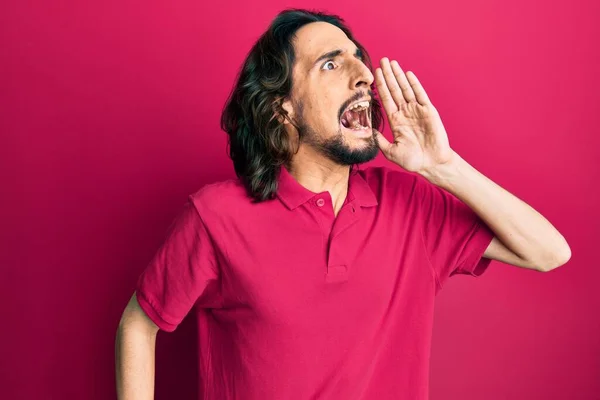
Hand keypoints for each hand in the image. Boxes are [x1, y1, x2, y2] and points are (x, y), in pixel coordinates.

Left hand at [373, 57, 455, 174]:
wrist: (431, 164)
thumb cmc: (412, 160)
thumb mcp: (391, 151)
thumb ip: (380, 141)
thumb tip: (369, 131)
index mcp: (396, 121)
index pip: (386, 99)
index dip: (380, 86)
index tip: (374, 74)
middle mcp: (405, 112)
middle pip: (394, 89)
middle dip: (388, 75)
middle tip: (382, 60)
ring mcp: (417, 111)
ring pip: (406, 89)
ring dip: (398, 75)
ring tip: (392, 63)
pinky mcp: (428, 112)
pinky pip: (420, 95)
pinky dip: (414, 84)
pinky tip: (407, 74)